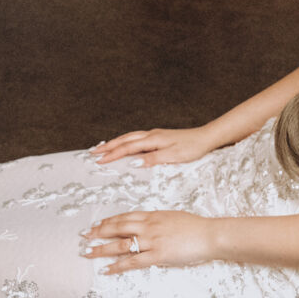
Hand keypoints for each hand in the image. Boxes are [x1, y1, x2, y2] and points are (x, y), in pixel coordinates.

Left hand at [81, 210, 213, 273]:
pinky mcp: (157, 255)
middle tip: (85, 236)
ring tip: (88, 253)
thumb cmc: (196, 227)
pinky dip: (118, 267)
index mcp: (154, 216)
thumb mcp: (174, 218)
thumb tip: (149, 226)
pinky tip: (107, 270)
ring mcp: (152, 241)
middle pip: (118, 228)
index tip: (97, 225)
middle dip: (99, 232)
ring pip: (121, 245)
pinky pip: (133, 262)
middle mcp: (149, 226)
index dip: (109, 221)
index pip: (126, 217)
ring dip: (102, 249)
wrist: (210, 235)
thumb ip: (159, 222)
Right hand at [90, 128, 212, 166]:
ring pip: (130, 137)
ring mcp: (155, 135)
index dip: (113, 154)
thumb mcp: (173, 156)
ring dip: (115, 143)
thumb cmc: (192, 148)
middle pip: (125, 139)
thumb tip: (134, 162)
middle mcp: (151, 135)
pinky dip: (126, 141)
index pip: (128, 147)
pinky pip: (136, 138)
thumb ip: (153, 159)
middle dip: (108, 146)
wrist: (206, 138)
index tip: (99, 161)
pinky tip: (124, 145)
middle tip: (93, 153)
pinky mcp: (158, 137)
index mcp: (153, 139)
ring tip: (103, 148)